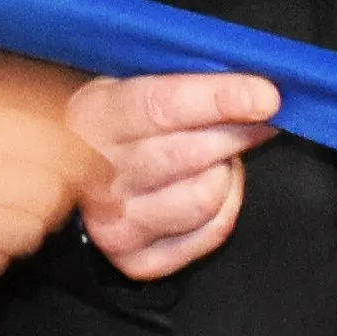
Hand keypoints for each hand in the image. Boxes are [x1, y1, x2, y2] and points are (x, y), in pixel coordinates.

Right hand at [73, 68, 274, 278]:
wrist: (70, 178)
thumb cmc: (116, 120)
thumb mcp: (126, 80)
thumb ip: (176, 76)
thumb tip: (245, 76)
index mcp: (95, 117)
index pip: (160, 107)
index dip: (218, 99)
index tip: (266, 96)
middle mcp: (99, 176)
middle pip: (191, 155)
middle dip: (238, 133)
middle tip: (261, 116)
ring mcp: (116, 224)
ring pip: (206, 198)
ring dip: (227, 171)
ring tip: (220, 155)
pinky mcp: (138, 260)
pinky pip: (212, 232)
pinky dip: (227, 205)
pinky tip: (214, 184)